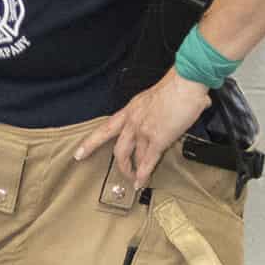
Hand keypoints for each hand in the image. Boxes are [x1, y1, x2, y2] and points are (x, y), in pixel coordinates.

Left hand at [73, 69, 211, 187]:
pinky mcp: (157, 139)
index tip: (79, 153)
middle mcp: (133, 122)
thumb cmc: (176, 86)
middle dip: (120, 165)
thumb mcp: (154, 97)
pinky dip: (143, 174)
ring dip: (133, 171)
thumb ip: (153, 111)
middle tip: (120, 175)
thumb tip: (162, 118)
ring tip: (135, 181)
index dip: (91, 143)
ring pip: (132, 158)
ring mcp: (143, 132)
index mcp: (131, 110)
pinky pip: (147, 162)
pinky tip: (141, 182)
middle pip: (118, 150)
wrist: (185, 82)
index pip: (106, 128)